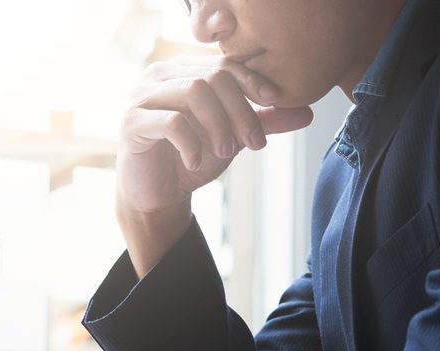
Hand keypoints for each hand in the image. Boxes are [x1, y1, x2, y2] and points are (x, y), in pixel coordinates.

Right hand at [117, 55, 314, 273]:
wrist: (156, 196)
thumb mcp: (232, 138)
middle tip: (254, 143)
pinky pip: (170, 122)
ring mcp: (142, 97)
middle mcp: (159, 76)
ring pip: (193, 93)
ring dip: (219, 125)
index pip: (224, 64)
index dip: (252, 81)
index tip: (275, 101)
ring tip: (227, 152)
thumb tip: (307, 113)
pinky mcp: (132, 123)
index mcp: (183, 71)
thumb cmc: (190, 160)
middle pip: (212, 77)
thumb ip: (263, 122)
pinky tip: (195, 161)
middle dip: (240, 111)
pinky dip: (191, 143)